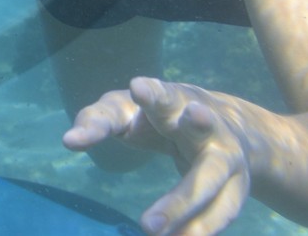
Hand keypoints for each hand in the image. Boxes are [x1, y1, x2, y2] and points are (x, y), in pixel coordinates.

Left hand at [65, 77, 249, 235]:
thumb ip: (98, 121)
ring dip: (184, 203)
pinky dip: (198, 230)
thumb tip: (70, 141)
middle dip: (196, 127)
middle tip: (190, 118)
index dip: (153, 93)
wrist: (230, 131)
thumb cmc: (160, 118)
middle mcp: (208, 126)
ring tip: (150, 228)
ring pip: (211, 179)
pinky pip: (221, 212)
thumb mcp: (127, 112)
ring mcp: (228, 158)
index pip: (164, 95)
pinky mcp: (237, 189)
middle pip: (201, 128)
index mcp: (175, 101)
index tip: (138, 87)